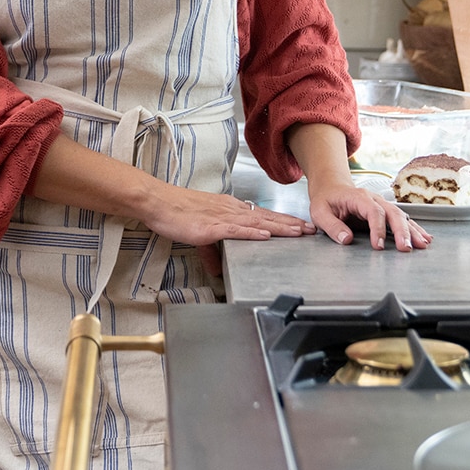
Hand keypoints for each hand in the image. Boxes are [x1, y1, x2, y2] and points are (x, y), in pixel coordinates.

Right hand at [141, 183, 316, 252]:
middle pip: (266, 218)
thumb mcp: (198, 232)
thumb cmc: (175, 212)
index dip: (282, 221)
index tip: (300, 226)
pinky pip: (235, 230)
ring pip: (256, 223)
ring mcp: (221, 217)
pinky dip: (252, 233)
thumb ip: (210, 251)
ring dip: (279, 228)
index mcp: (228, 209)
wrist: (158, 202)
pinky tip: (265, 236)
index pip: (261, 216)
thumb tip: (217, 268)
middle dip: (290, 224)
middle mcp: (230, 210)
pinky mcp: (210, 226)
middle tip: (311, 229)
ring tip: (298, 232)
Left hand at [306, 179, 431, 251]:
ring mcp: (382, 204)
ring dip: (412, 231)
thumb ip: (332, 225)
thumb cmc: (326, 199)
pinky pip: (402, 219)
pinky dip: (414, 229)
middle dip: (401, 231)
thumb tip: (346, 239)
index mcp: (358, 197)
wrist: (331, 187)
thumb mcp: (319, 212)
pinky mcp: (385, 212)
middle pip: (392, 213)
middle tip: (406, 248)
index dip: (377, 229)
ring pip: (401, 216)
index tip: (377, 246)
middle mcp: (374, 199)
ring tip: (422, 245)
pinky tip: (424, 238)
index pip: (373, 212)